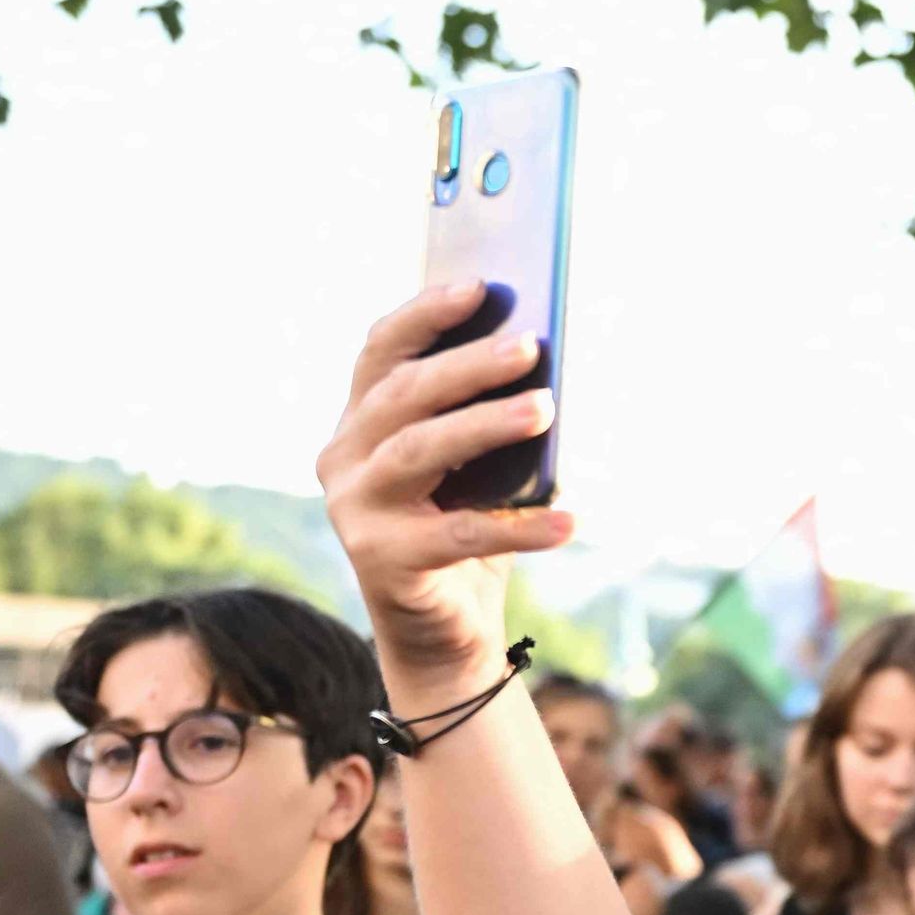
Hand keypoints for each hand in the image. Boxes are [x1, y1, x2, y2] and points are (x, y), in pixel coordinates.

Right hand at [319, 282, 575, 683]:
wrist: (445, 628)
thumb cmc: (466, 525)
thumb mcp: (477, 463)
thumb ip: (487, 414)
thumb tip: (544, 360)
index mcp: (361, 421)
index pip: (382, 352)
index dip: (426, 314)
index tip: (480, 287)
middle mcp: (343, 458)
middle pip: (403, 395)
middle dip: (468, 365)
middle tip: (530, 346)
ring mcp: (354, 509)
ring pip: (419, 450)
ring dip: (485, 424)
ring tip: (544, 408)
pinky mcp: (379, 561)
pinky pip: (459, 534)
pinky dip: (520, 526)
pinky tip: (570, 520)